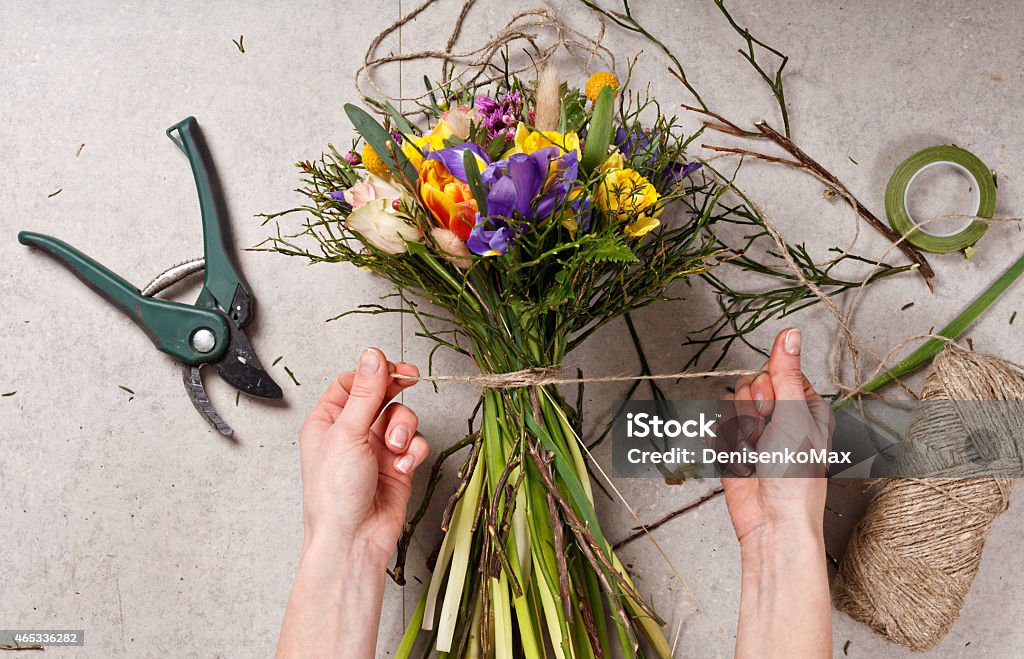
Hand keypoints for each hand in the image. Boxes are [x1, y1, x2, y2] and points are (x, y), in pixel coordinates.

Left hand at [277, 348, 429, 658]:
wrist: (353, 540)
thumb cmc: (335, 496)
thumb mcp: (347, 433)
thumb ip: (365, 392)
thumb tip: (372, 355)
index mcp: (328, 421)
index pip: (353, 382)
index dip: (373, 372)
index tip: (391, 367)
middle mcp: (352, 432)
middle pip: (381, 394)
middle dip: (396, 391)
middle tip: (410, 378)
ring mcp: (376, 448)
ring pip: (402, 417)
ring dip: (404, 428)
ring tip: (395, 447)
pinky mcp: (398, 465)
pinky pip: (415, 444)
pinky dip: (413, 451)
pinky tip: (404, 464)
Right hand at [719, 328, 833, 544]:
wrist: (772, 521)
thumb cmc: (796, 475)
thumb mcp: (794, 415)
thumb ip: (785, 371)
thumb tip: (790, 333)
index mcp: (803, 405)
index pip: (775, 370)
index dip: (768, 385)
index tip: (774, 406)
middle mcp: (779, 416)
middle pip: (747, 385)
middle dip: (750, 408)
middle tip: (764, 433)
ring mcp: (755, 432)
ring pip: (729, 405)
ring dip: (737, 429)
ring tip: (754, 453)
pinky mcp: (733, 449)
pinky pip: (717, 429)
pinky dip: (724, 445)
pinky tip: (740, 462)